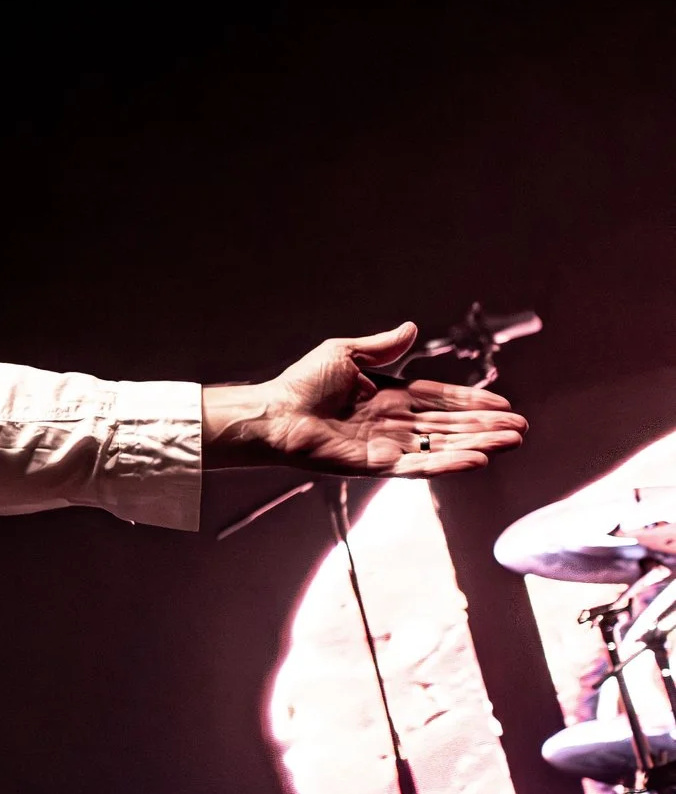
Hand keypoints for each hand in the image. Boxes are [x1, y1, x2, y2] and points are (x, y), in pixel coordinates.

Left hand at [201, 322, 528, 474]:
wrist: (273, 412)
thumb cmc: (300, 383)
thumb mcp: (345, 354)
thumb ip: (381, 347)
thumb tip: (410, 327)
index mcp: (389, 397)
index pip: (440, 400)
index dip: (472, 402)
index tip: (504, 405)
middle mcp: (393, 423)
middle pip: (449, 426)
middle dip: (485, 427)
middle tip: (521, 429)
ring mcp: (387, 445)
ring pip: (441, 446)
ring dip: (477, 445)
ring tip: (510, 443)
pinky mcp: (376, 465)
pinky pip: (418, 465)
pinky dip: (447, 464)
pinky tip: (475, 461)